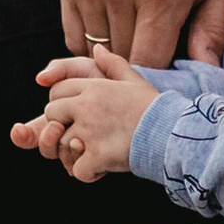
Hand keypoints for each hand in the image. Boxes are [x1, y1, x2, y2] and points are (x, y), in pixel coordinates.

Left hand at [10, 43, 162, 183]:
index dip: (62, 102)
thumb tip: (97, 50)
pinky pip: (78, 170)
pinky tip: (102, 168)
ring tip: (91, 153)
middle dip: (59, 125)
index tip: (75, 114)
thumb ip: (113, 64)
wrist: (172, 133)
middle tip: (78, 134)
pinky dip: (88, 173)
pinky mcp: (97, 156)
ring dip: (72, 153)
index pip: (57, 90)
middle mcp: (87, 107)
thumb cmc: (154, 108)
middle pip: (51, 114)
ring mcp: (90, 132)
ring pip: (60, 145)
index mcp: (94, 88)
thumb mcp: (134, 80)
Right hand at [62, 0, 223, 68]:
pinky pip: (74, 35)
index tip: (175, 72)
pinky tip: (117, 24)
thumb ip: (214, 29)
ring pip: (96, 50)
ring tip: (140, 32)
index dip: (163, 75)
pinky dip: (93, 39)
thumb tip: (206, 72)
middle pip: (123, 59)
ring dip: (117, 50)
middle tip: (161, 50)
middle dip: (142, 64)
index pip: (150, 63)